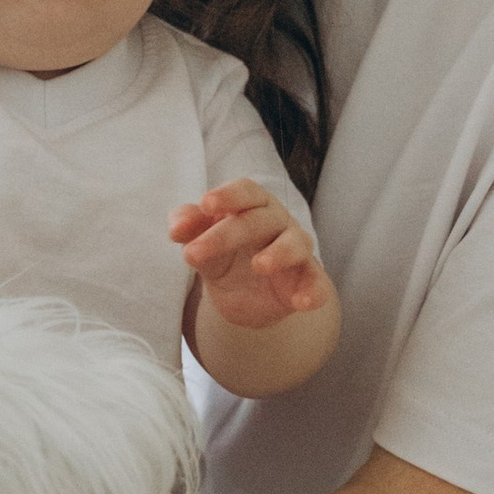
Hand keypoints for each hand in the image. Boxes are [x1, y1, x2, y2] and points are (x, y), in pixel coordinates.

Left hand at [171, 182, 331, 333]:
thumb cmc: (226, 256)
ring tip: (259, 266)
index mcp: (252, 206)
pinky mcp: (308, 280)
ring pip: (295, 244)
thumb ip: (189, 229)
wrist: (246, 297)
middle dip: (226, 235)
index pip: (245, 191)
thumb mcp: (201, 243)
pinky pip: (317, 283)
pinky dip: (313, 291)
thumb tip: (176, 227)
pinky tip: (301, 302)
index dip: (227, 196)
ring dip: (279, 253)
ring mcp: (296, 250)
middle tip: (193, 254)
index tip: (205, 204)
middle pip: (259, 220)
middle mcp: (278, 223)